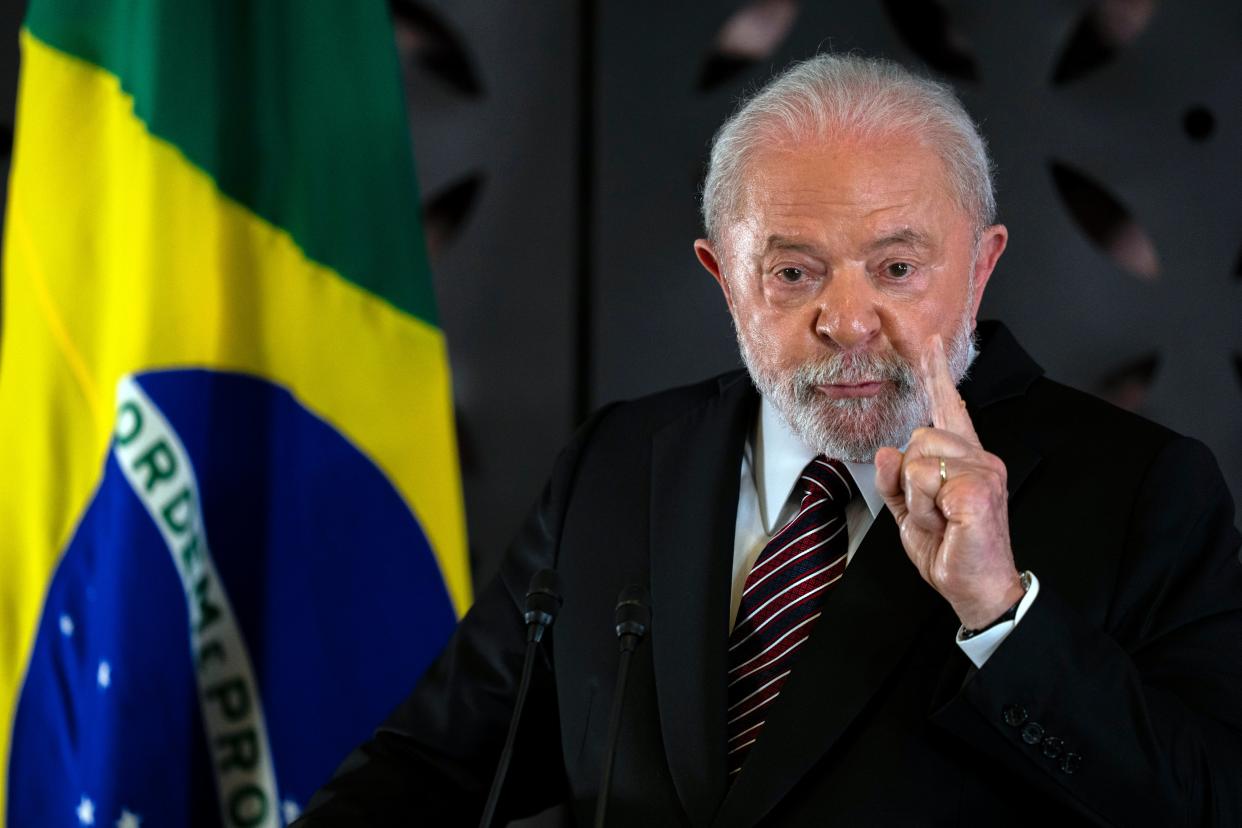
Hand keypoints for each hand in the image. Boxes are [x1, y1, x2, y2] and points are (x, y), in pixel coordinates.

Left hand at [874, 334, 1023, 628]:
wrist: (975, 587)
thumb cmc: (951, 549)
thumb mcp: (911, 512)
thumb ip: (895, 480)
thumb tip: (887, 451)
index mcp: (964, 459)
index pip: (948, 408)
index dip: (936, 375)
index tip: (929, 344)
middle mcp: (978, 458)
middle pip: (918, 437)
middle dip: (910, 480)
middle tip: (934, 513)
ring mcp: (982, 471)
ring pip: (916, 459)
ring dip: (917, 498)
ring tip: (941, 520)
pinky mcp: (978, 489)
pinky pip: (923, 480)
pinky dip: (926, 509)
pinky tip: (950, 524)